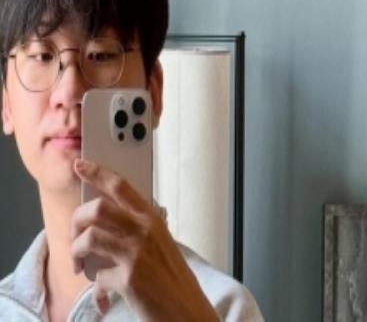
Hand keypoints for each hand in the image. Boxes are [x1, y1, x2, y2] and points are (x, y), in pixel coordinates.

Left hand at [71, 158, 218, 320]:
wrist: (187, 309)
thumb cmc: (172, 277)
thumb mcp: (160, 243)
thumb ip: (135, 228)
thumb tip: (101, 222)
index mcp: (152, 219)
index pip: (121, 186)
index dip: (98, 172)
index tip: (80, 164)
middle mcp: (145, 231)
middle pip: (97, 208)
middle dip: (76, 221)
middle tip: (75, 236)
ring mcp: (137, 253)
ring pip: (89, 237)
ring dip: (76, 253)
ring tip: (80, 265)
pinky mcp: (129, 278)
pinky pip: (96, 275)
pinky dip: (94, 287)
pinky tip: (103, 296)